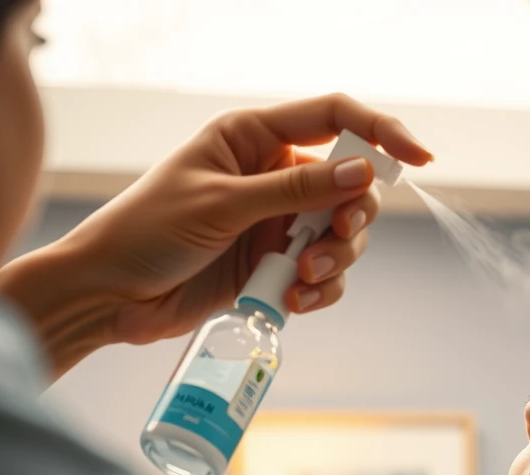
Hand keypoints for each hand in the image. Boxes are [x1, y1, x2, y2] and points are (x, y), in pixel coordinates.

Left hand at [0, 94, 431, 373]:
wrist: (110, 295)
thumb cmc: (146, 232)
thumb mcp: (222, 204)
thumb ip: (294, 188)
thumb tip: (359, 170)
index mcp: (253, 138)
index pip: (333, 117)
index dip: (380, 131)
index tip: (419, 157)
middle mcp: (272, 175)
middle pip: (350, 184)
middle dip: (353, 218)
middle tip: (333, 241)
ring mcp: (276, 222)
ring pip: (343, 235)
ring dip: (336, 260)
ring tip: (304, 281)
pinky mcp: (275, 265)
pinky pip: (325, 274)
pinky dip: (321, 290)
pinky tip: (295, 302)